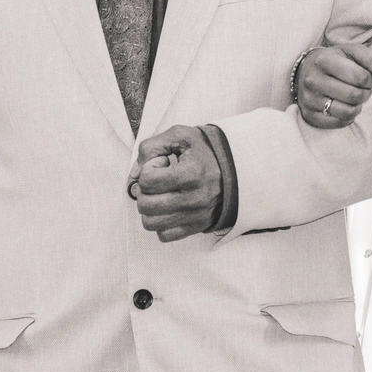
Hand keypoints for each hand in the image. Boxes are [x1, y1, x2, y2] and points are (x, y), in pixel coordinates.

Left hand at [130, 126, 222, 240]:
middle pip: (146, 204)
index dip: (148, 168)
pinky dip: (161, 223)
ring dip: (149, 208)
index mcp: (192, 173)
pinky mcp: (197, 226)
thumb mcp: (180, 136)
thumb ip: (151, 147)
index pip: (148, 180)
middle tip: (158, 180)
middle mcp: (195, 198)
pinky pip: (165, 235)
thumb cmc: (206, 149)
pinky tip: (169, 208)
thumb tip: (134, 174)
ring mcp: (197, 215)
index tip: (163, 163)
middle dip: (144, 190)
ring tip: (161, 195)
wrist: (238, 166)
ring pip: (151, 223)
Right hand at [296, 37, 371, 129]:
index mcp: (324, 60)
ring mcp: (309, 99)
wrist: (306, 71)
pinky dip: (349, 116)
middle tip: (364, 89)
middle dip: (366, 93)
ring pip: (348, 112)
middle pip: (354, 96)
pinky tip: (345, 105)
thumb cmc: (336, 60)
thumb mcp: (352, 53)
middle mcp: (313, 80)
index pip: (359, 77)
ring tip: (355, 98)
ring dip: (358, 106)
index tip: (371, 79)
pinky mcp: (309, 115)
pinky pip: (340, 122)